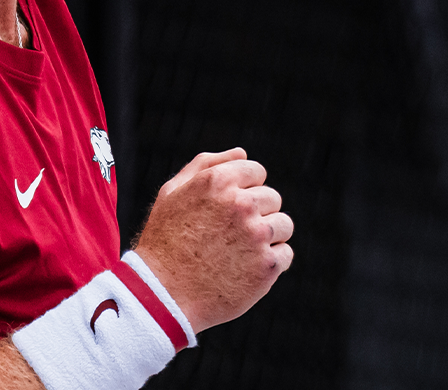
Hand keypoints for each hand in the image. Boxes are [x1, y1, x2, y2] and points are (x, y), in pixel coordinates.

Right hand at [132, 148, 293, 333]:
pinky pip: (285, 254)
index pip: (257, 171)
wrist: (162, 294)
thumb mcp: (172, 192)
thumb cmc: (165, 240)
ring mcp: (256, 235)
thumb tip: (242, 153)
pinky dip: (271, 262)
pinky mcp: (267, 266)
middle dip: (256, 213)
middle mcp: (241, 204)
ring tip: (240, 252)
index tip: (228, 209)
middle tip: (229, 235)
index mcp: (219, 181)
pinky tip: (245, 269)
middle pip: (272, 198)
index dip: (244, 189)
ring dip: (268, 236)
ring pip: (284, 225)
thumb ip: (207, 165)